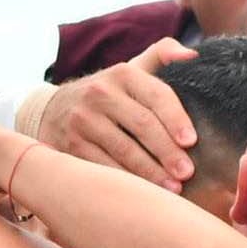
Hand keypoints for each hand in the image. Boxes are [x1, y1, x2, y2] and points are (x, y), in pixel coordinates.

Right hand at [38, 38, 199, 189]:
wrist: (53, 110)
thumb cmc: (109, 93)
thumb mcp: (130, 70)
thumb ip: (161, 55)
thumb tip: (193, 55)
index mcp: (123, 73)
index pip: (156, 95)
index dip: (175, 118)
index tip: (191, 142)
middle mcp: (101, 93)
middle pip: (142, 125)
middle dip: (167, 151)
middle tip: (187, 172)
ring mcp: (83, 120)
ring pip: (124, 150)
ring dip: (151, 172)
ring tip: (173, 188)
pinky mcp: (72, 145)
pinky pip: (105, 166)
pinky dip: (128, 181)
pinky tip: (145, 192)